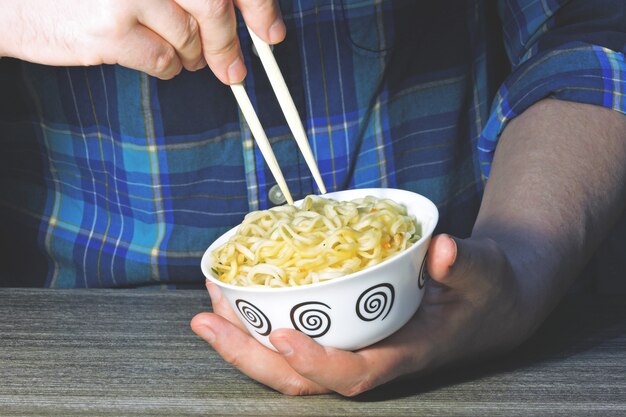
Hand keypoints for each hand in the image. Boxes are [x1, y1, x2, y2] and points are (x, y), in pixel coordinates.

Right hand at [0, 0, 284, 81]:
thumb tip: (240, 17)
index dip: (258, 6)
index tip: (271, 32)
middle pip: (215, 7)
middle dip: (230, 44)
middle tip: (235, 70)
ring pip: (191, 38)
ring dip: (192, 55)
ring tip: (175, 52)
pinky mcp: (111, 29)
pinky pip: (165, 61)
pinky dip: (168, 68)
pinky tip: (153, 58)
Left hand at [191, 233, 532, 395]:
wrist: (488, 302)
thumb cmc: (486, 290)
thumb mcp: (484, 274)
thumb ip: (465, 265)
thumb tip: (443, 250)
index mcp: (405, 353)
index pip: (356, 374)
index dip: (316, 363)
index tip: (282, 335)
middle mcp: (371, 356)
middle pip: (303, 378)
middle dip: (251, 355)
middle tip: (208, 319)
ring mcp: (355, 344)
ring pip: (290, 361)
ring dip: (245, 338)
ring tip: (208, 306)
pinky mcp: (347, 328)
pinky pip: (298, 333)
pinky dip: (262, 319)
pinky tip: (237, 297)